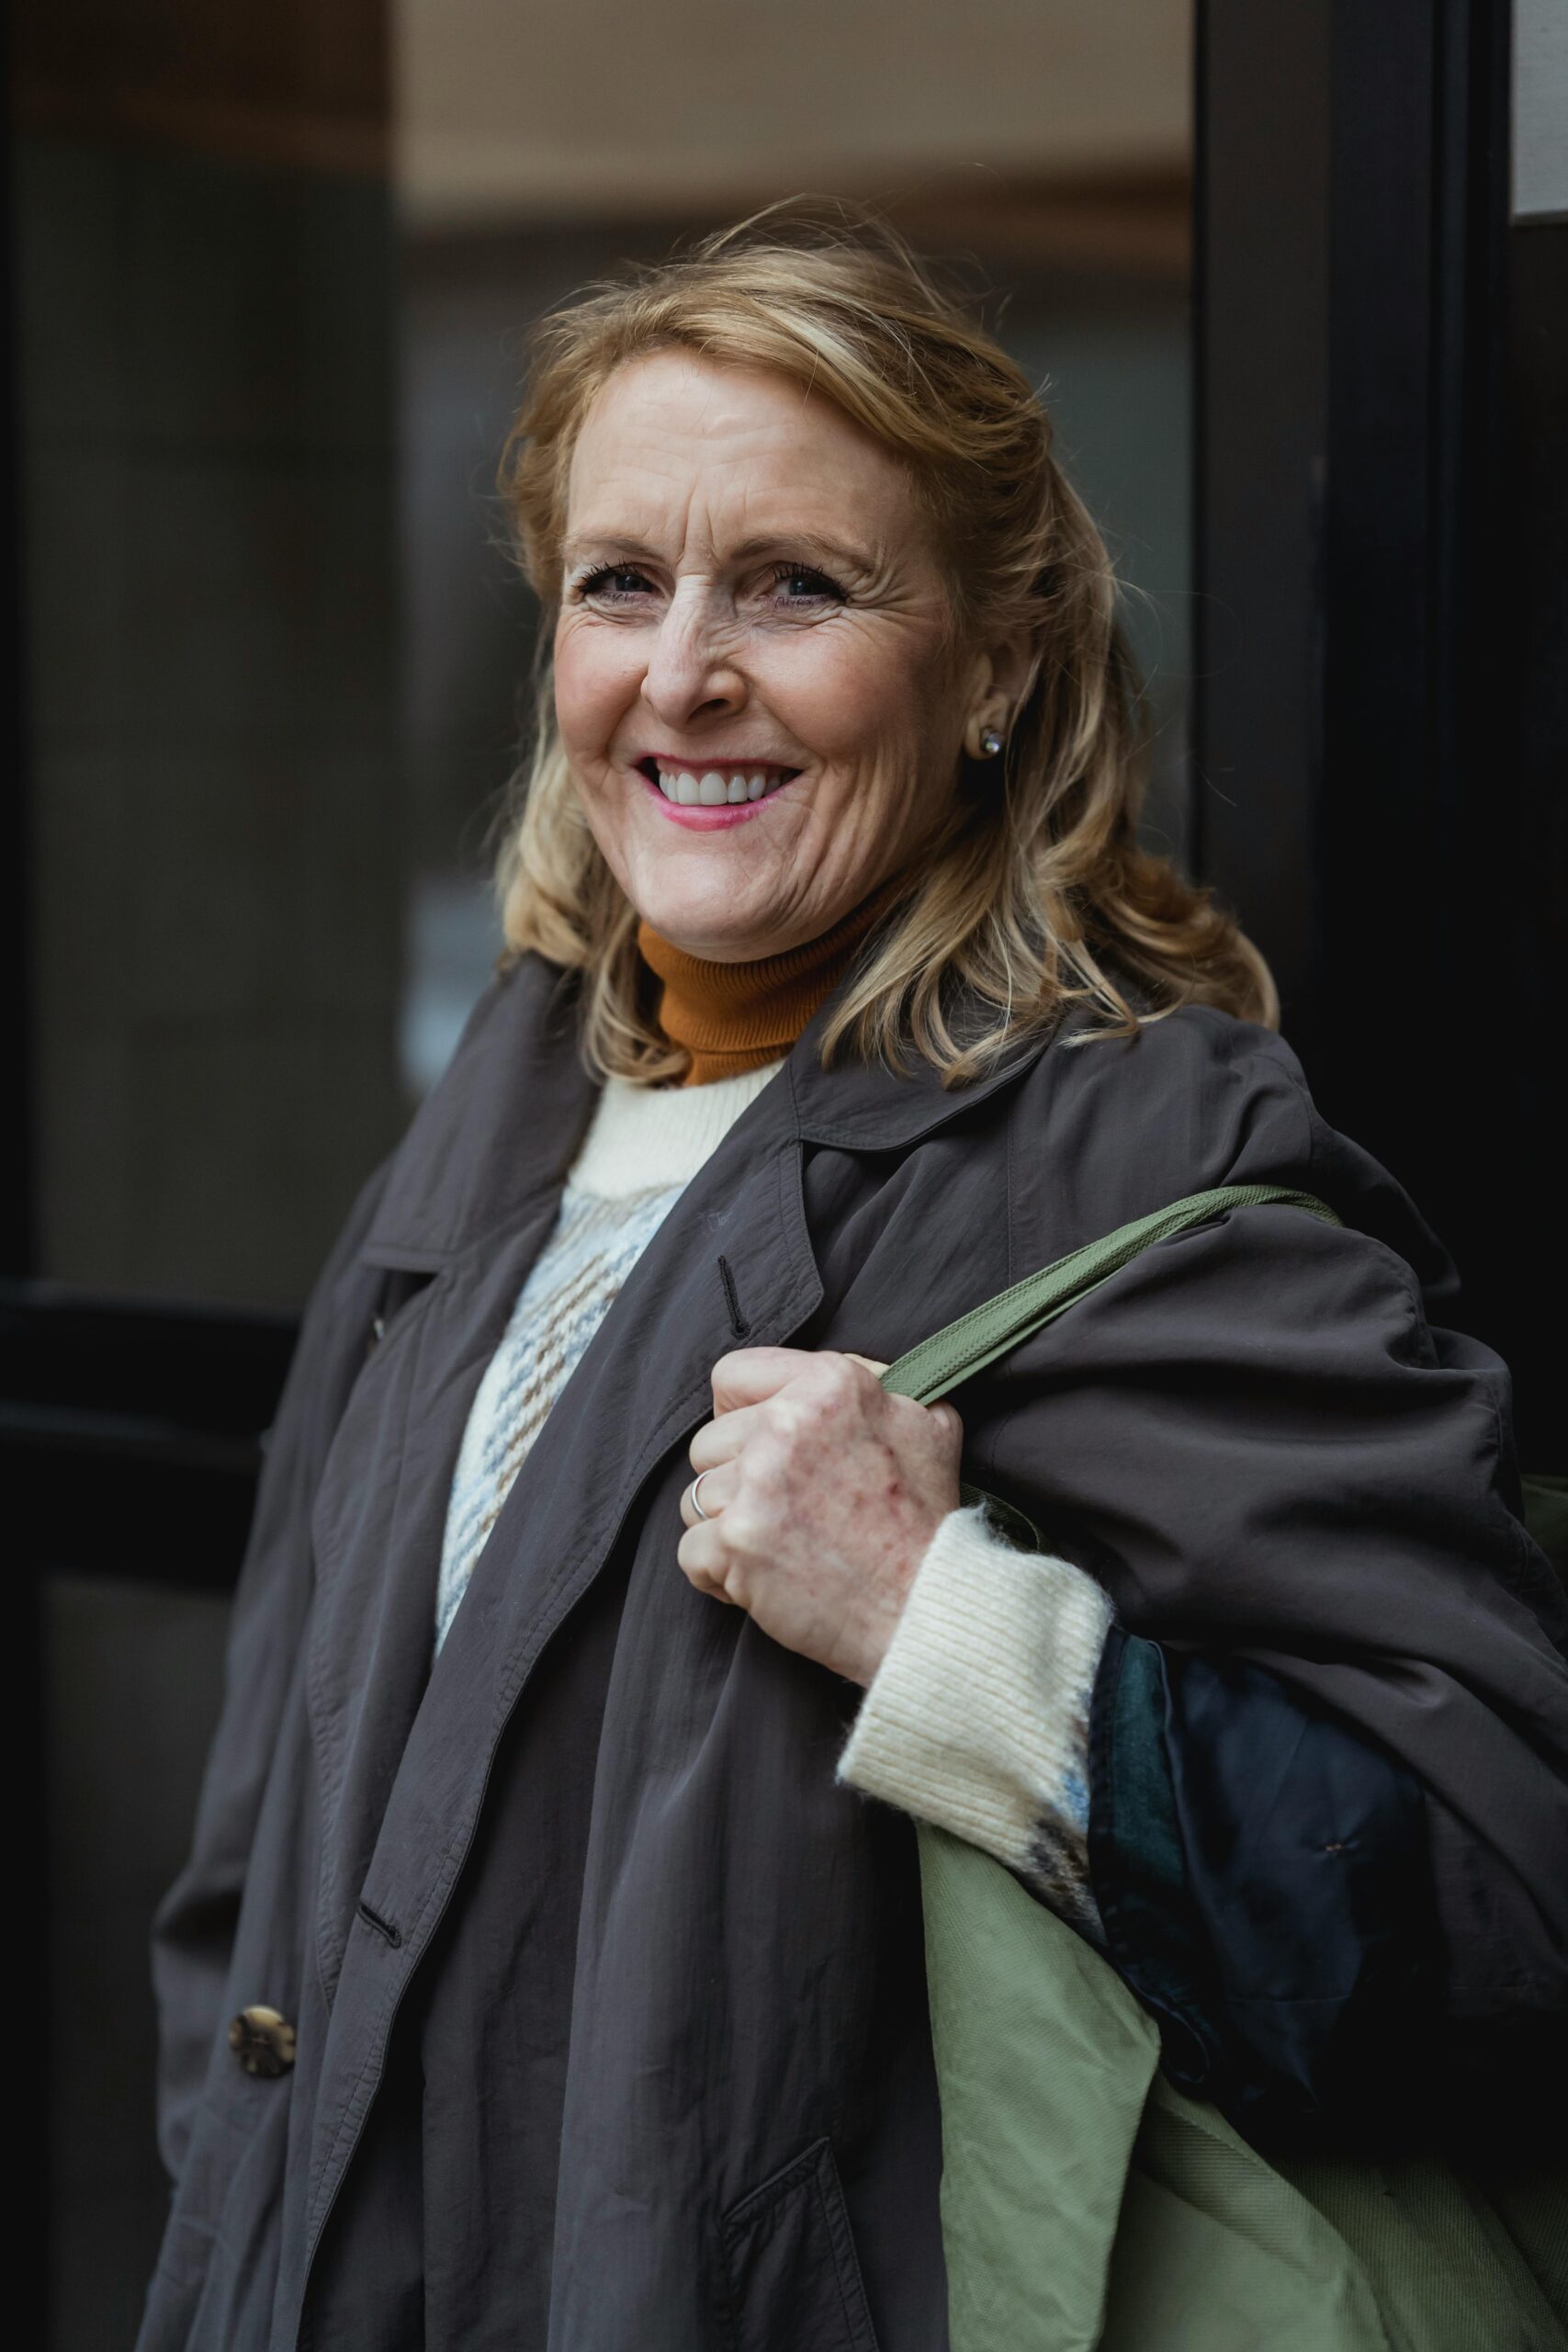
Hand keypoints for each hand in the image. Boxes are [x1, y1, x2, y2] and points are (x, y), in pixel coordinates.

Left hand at [677, 1347, 963, 1685]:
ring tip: (780, 1546)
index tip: (761, 1445)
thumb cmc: (925, 1521)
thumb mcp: (927, 1421)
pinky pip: (690, 1550)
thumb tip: (825, 1377)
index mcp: (829, 1385)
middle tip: (787, 1510)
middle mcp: (787, 1425)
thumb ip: (874, 1384)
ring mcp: (756, 1483)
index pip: (731, 1376)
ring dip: (728, 1526)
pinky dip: (719, 1573)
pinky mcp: (735, 1541)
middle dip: (736, 1478)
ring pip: (696, 1497)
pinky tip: (764, 1578)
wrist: (923, 1607)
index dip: (741, 1413)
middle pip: (708, 1442)